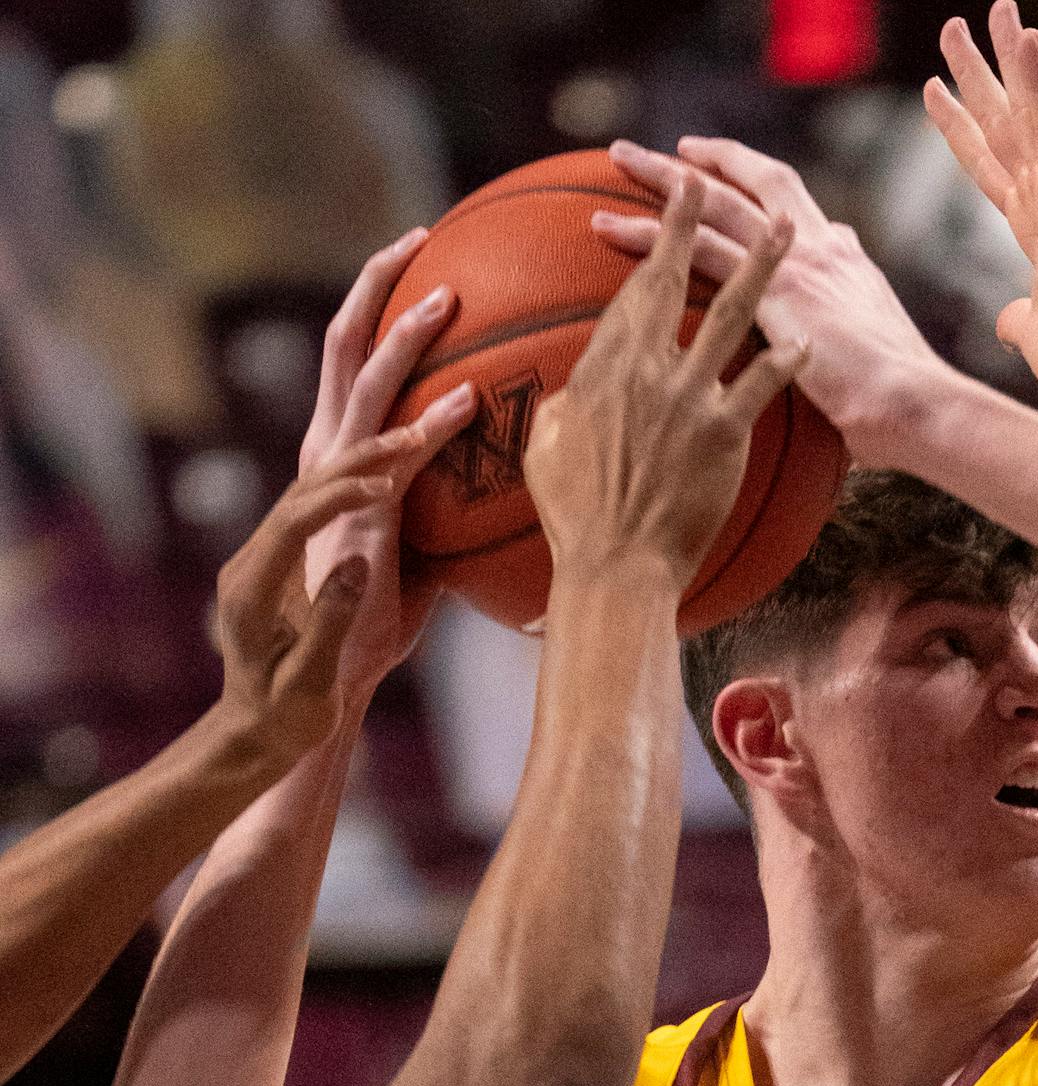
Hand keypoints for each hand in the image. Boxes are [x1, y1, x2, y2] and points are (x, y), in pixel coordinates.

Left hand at [212, 430, 452, 770]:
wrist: (253, 734)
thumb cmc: (286, 719)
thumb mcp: (309, 682)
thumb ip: (331, 619)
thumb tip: (357, 562)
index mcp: (253, 591)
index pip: (293, 522)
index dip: (338, 496)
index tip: (386, 483)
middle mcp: (252, 562)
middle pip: (302, 488)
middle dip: (358, 453)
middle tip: (414, 425)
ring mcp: (264, 558)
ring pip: (310, 488)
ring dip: (362, 457)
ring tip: (414, 428)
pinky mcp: (283, 561)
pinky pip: (319, 504)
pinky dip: (357, 479)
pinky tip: (392, 461)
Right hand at [301, 229, 477, 696]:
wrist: (313, 684)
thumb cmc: (367, 623)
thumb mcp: (420, 550)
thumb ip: (447, 508)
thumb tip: (509, 487)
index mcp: (339, 454)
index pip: (357, 358)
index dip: (385, 304)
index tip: (428, 257)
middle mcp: (325, 455)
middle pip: (345, 346)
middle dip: (381, 285)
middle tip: (423, 234)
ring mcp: (331, 486)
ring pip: (359, 390)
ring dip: (404, 341)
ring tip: (449, 300)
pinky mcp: (348, 525)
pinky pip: (384, 465)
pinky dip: (422, 429)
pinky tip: (464, 403)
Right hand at [528, 176, 805, 598]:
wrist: (615, 568)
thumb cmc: (574, 518)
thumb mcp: (548, 447)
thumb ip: (565, 405)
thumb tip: (569, 389)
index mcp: (602, 368)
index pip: (633, 291)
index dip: (648, 243)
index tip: (658, 208)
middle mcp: (646, 371)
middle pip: (673, 280)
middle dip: (689, 222)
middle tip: (702, 181)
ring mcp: (689, 398)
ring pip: (732, 314)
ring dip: (761, 265)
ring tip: (784, 229)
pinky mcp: (726, 434)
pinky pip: (765, 385)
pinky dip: (789, 359)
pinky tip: (810, 339)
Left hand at [596, 138, 950, 466]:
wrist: (917, 409)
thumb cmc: (899, 411)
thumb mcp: (874, 361)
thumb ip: (844, 347)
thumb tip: (828, 368)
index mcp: (846, 263)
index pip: (795, 212)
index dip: (756, 188)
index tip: (723, 180)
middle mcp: (823, 249)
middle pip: (754, 184)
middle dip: (707, 162)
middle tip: (662, 153)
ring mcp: (799, 264)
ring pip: (719, 204)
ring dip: (666, 179)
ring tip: (618, 161)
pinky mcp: (777, 289)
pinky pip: (701, 250)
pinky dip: (653, 236)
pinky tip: (613, 227)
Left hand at [927, 2, 1037, 410]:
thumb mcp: (1035, 339)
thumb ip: (1019, 322)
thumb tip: (1006, 322)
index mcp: (1036, 231)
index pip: (989, 168)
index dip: (961, 130)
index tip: (934, 92)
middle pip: (1004, 127)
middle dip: (978, 77)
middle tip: (956, 28)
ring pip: (1029, 114)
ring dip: (1011, 60)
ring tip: (997, 9)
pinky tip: (1026, 43)